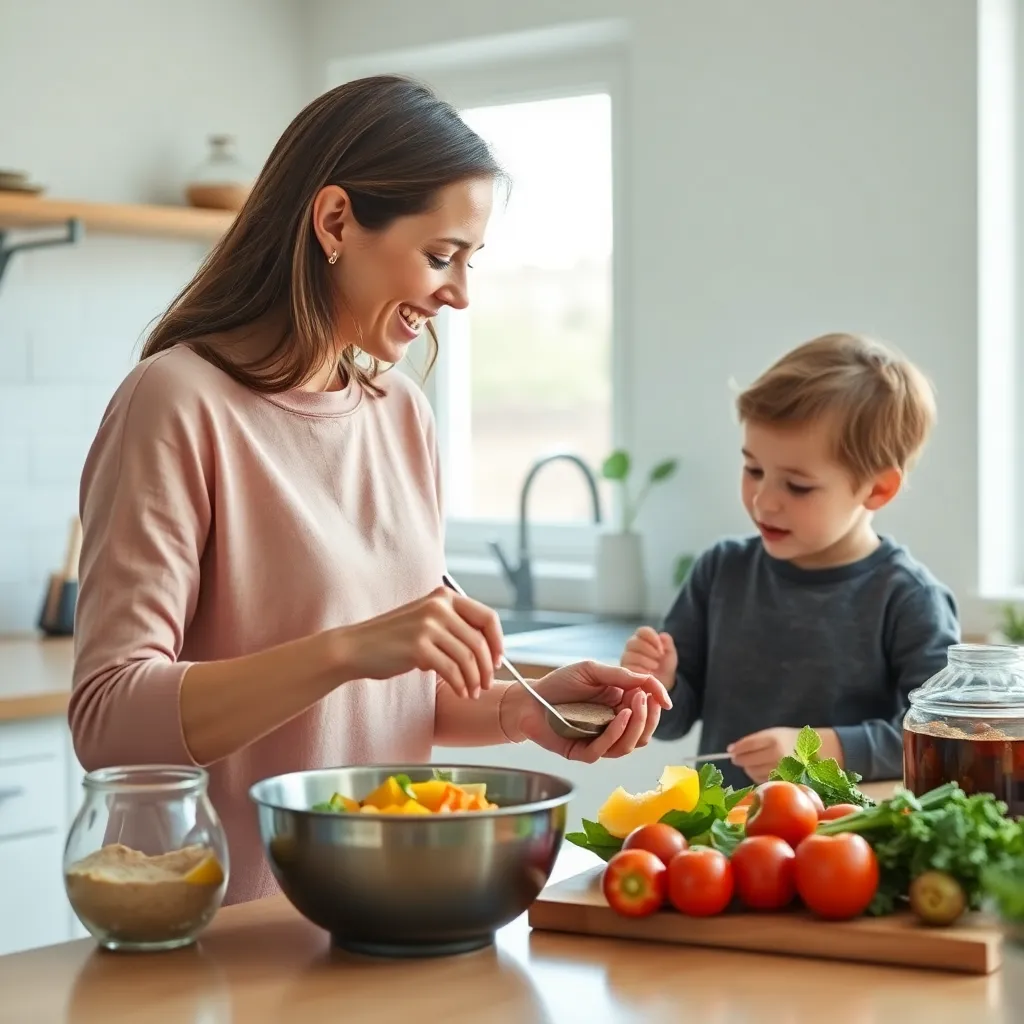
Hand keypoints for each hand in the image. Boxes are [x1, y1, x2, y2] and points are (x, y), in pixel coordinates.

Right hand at [334, 587, 502, 698]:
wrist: (355, 648)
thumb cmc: (392, 640)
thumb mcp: (426, 623)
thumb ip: (453, 628)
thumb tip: (488, 650)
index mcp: (444, 597)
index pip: (487, 616)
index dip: (498, 641)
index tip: (498, 660)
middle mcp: (438, 606)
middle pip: (479, 640)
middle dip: (488, 667)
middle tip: (487, 684)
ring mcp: (428, 625)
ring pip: (468, 657)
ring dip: (475, 679)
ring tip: (473, 692)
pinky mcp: (418, 646)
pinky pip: (452, 669)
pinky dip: (461, 684)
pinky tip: (461, 692)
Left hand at [500, 660, 672, 762]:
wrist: (529, 697)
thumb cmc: (559, 683)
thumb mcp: (593, 670)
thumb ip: (622, 676)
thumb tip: (653, 686)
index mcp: (618, 708)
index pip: (647, 714)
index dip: (657, 707)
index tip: (663, 699)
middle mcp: (612, 727)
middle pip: (643, 733)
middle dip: (648, 717)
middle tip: (644, 699)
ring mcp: (598, 741)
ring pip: (629, 745)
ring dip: (636, 726)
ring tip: (632, 705)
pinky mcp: (583, 752)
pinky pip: (605, 750)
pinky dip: (615, 734)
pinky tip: (618, 717)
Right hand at [621, 626, 676, 691]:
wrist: (663, 683)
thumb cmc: (664, 666)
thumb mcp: (670, 654)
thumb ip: (668, 643)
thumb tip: (662, 636)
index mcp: (642, 638)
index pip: (642, 631)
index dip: (652, 637)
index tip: (661, 648)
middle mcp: (632, 647)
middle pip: (634, 642)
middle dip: (648, 649)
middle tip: (659, 658)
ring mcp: (626, 658)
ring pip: (630, 655)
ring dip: (645, 661)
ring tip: (655, 666)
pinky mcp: (624, 671)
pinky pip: (628, 668)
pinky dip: (641, 671)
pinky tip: (648, 674)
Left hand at [727, 727, 799, 783]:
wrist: (815, 750)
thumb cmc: (789, 740)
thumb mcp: (773, 733)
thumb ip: (753, 741)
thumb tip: (731, 750)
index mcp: (773, 740)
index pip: (747, 745)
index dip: (736, 748)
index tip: (730, 750)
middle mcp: (776, 755)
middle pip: (748, 760)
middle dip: (739, 760)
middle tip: (736, 758)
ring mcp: (779, 769)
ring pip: (753, 772)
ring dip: (747, 768)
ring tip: (750, 763)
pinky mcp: (782, 780)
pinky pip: (761, 780)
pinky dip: (756, 776)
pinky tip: (759, 770)